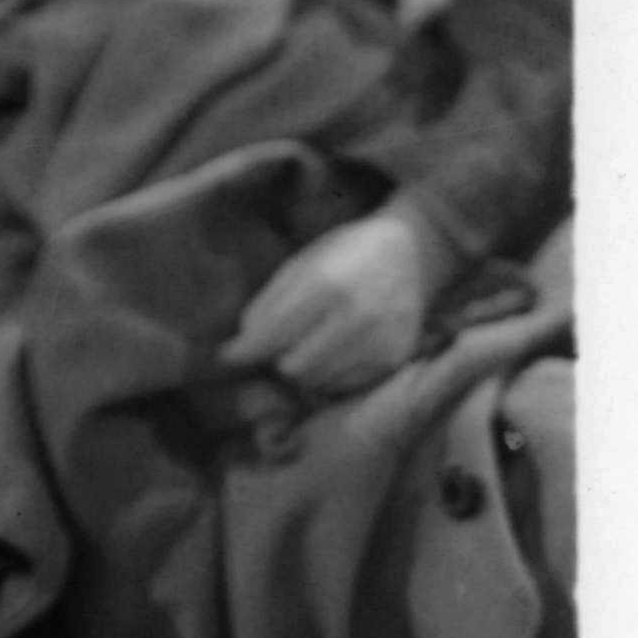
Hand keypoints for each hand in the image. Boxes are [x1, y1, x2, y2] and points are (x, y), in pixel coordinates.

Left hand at [223, 200, 448, 411]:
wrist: (410, 253)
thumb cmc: (343, 254)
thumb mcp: (298, 266)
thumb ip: (267, 306)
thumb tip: (241, 345)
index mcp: (327, 286)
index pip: (271, 337)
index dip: (242, 351)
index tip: (227, 355)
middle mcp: (358, 318)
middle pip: (293, 367)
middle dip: (276, 359)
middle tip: (277, 343)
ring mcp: (381, 342)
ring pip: (318, 381)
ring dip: (303, 368)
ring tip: (308, 343)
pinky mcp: (394, 358)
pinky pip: (345, 383)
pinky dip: (329, 373)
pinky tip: (333, 350)